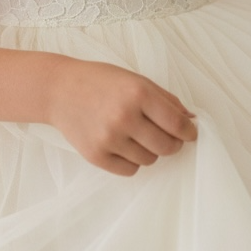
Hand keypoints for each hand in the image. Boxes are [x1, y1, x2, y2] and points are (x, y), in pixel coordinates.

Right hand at [46, 57, 197, 176]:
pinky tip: (123, 145)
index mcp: (138, 93)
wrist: (60, 90)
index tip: (190, 134)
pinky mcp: (96, 155)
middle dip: (173, 144)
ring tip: (136, 136)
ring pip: (149, 160)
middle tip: (166, 137)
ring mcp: (109, 138)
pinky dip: (132, 161)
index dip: (189, 132)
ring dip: (150, 151)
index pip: (177, 124)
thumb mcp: (136, 80)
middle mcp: (124, 116)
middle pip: (167, 146)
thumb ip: (165, 99)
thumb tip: (190, 120)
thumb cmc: (101, 81)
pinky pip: (130, 170)